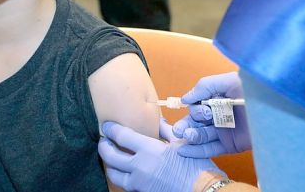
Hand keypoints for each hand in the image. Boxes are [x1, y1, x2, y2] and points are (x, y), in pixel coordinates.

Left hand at [98, 121, 224, 191]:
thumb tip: (158, 120)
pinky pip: (125, 185)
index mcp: (149, 150)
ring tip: (110, 158)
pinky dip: (120, 177)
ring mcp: (139, 183)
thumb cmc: (194, 166)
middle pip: (110, 156)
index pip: (121, 137)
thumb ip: (166, 130)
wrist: (201, 190)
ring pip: (113, 174)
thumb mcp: (181, 143)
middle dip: (104, 147)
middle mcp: (139, 167)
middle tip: (103, 141)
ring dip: (109, 165)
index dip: (111, 130)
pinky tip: (124, 172)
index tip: (107, 126)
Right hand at [173, 72, 250, 157]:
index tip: (204, 111)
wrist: (275, 109)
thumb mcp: (229, 81)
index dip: (196, 109)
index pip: (198, 106)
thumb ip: (205, 86)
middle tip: (179, 129)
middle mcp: (220, 115)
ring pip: (201, 135)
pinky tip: (183, 150)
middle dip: (186, 124)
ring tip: (185, 135)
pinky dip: (196, 151)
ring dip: (190, 136)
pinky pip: (210, 149)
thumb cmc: (254, 90)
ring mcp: (224, 131)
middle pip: (196, 121)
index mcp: (218, 99)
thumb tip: (185, 99)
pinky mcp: (231, 145)